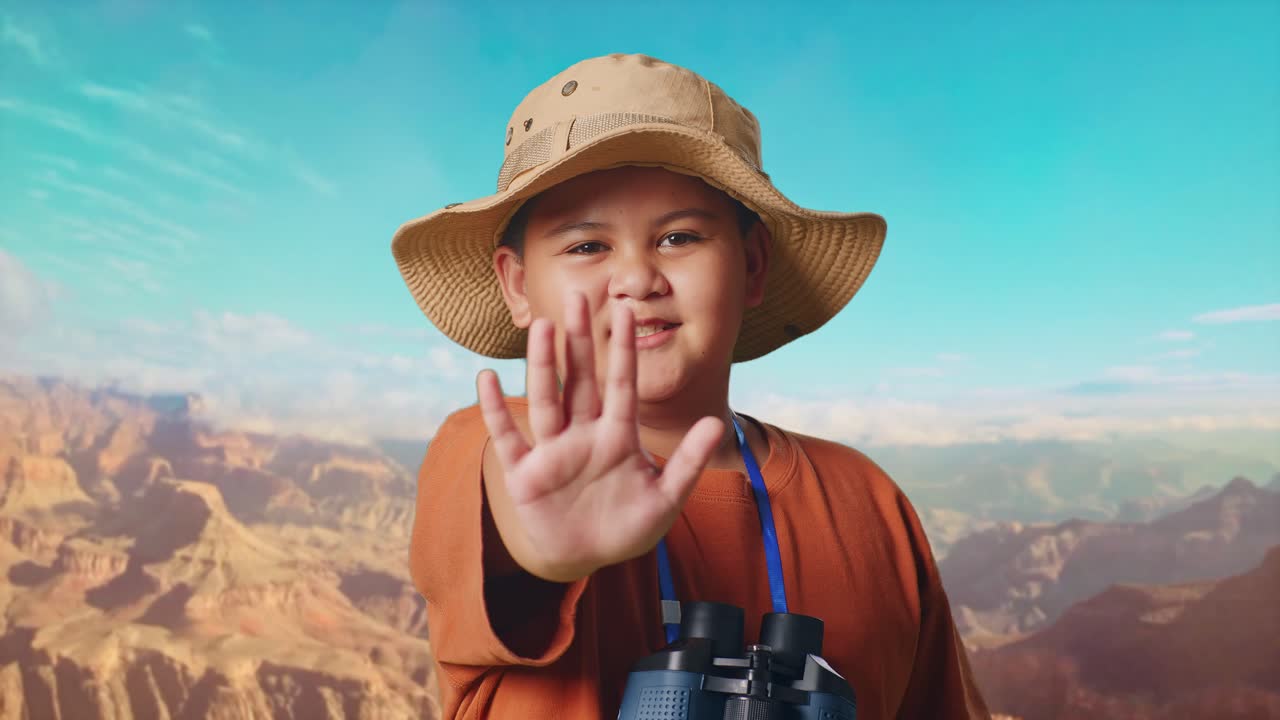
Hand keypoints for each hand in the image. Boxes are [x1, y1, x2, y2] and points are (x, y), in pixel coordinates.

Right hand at [476, 292, 724, 581]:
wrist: (586, 558)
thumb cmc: (627, 526)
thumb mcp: (666, 497)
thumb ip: (689, 461)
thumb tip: (717, 422)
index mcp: (617, 436)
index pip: (621, 384)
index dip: (623, 349)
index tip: (626, 309)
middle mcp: (582, 434)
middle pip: (580, 380)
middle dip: (579, 340)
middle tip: (575, 296)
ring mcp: (552, 451)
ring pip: (546, 400)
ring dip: (543, 365)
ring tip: (542, 327)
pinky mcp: (524, 473)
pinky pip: (507, 437)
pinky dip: (496, 411)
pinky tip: (486, 379)